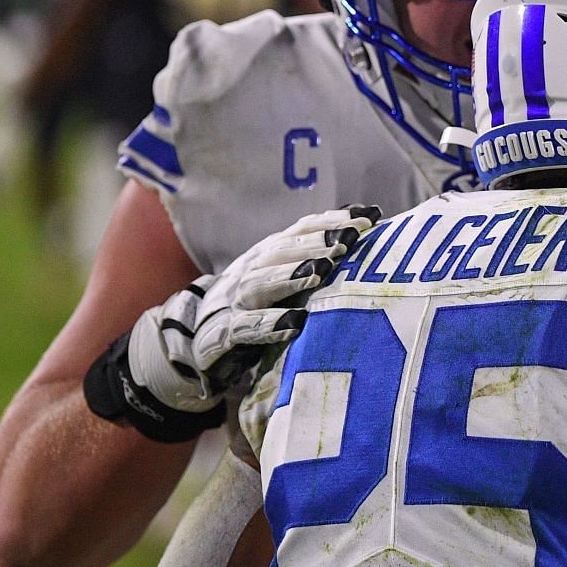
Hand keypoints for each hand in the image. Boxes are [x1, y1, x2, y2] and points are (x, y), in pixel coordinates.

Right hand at [89, 206, 376, 440]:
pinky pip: (243, 329)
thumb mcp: (285, 285)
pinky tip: (295, 323)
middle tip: (345, 240)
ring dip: (289, 276)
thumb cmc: (258, 312)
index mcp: (267, 256)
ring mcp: (231, 304)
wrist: (199, 349)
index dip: (331, 221)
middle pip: (280, 252)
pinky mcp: (220, 338)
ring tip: (319, 272)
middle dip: (314, 243)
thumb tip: (367, 242)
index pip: (300, 231)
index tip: (368, 217)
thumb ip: (318, 266)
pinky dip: (268, 325)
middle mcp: (248, 272)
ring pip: (259, 284)